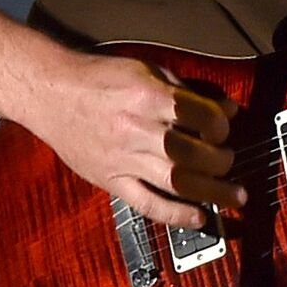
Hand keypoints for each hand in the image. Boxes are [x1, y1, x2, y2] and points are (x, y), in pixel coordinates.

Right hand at [25, 52, 243, 228]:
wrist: (51, 93)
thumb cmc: (98, 78)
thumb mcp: (145, 70)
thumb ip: (186, 90)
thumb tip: (225, 109)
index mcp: (147, 96)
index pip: (199, 116)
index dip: (221, 124)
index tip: (225, 128)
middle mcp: (136, 129)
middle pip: (192, 153)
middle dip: (221, 160)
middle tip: (230, 160)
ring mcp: (123, 158)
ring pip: (176, 182)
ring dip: (213, 191)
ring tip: (235, 195)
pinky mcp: (111, 180)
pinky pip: (147, 204)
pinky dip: (176, 214)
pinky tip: (200, 217)